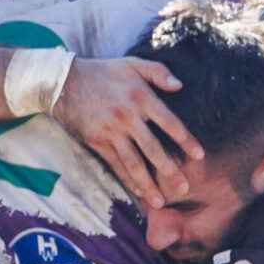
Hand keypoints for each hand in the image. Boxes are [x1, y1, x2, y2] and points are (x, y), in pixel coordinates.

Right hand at [52, 56, 202, 207]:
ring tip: (160, 201)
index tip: (199, 156)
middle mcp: (128, 116)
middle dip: (170, 171)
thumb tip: (180, 86)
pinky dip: (127, 180)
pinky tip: (138, 192)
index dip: (185, 140)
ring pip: (134, 162)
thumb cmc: (102, 71)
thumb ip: (159, 72)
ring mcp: (112, 131)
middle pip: (154, 149)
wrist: (64, 81)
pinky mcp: (98, 141)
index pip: (170, 122)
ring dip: (148, 184)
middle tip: (184, 188)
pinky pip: (116, 164)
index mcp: (141, 97)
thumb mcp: (132, 63)